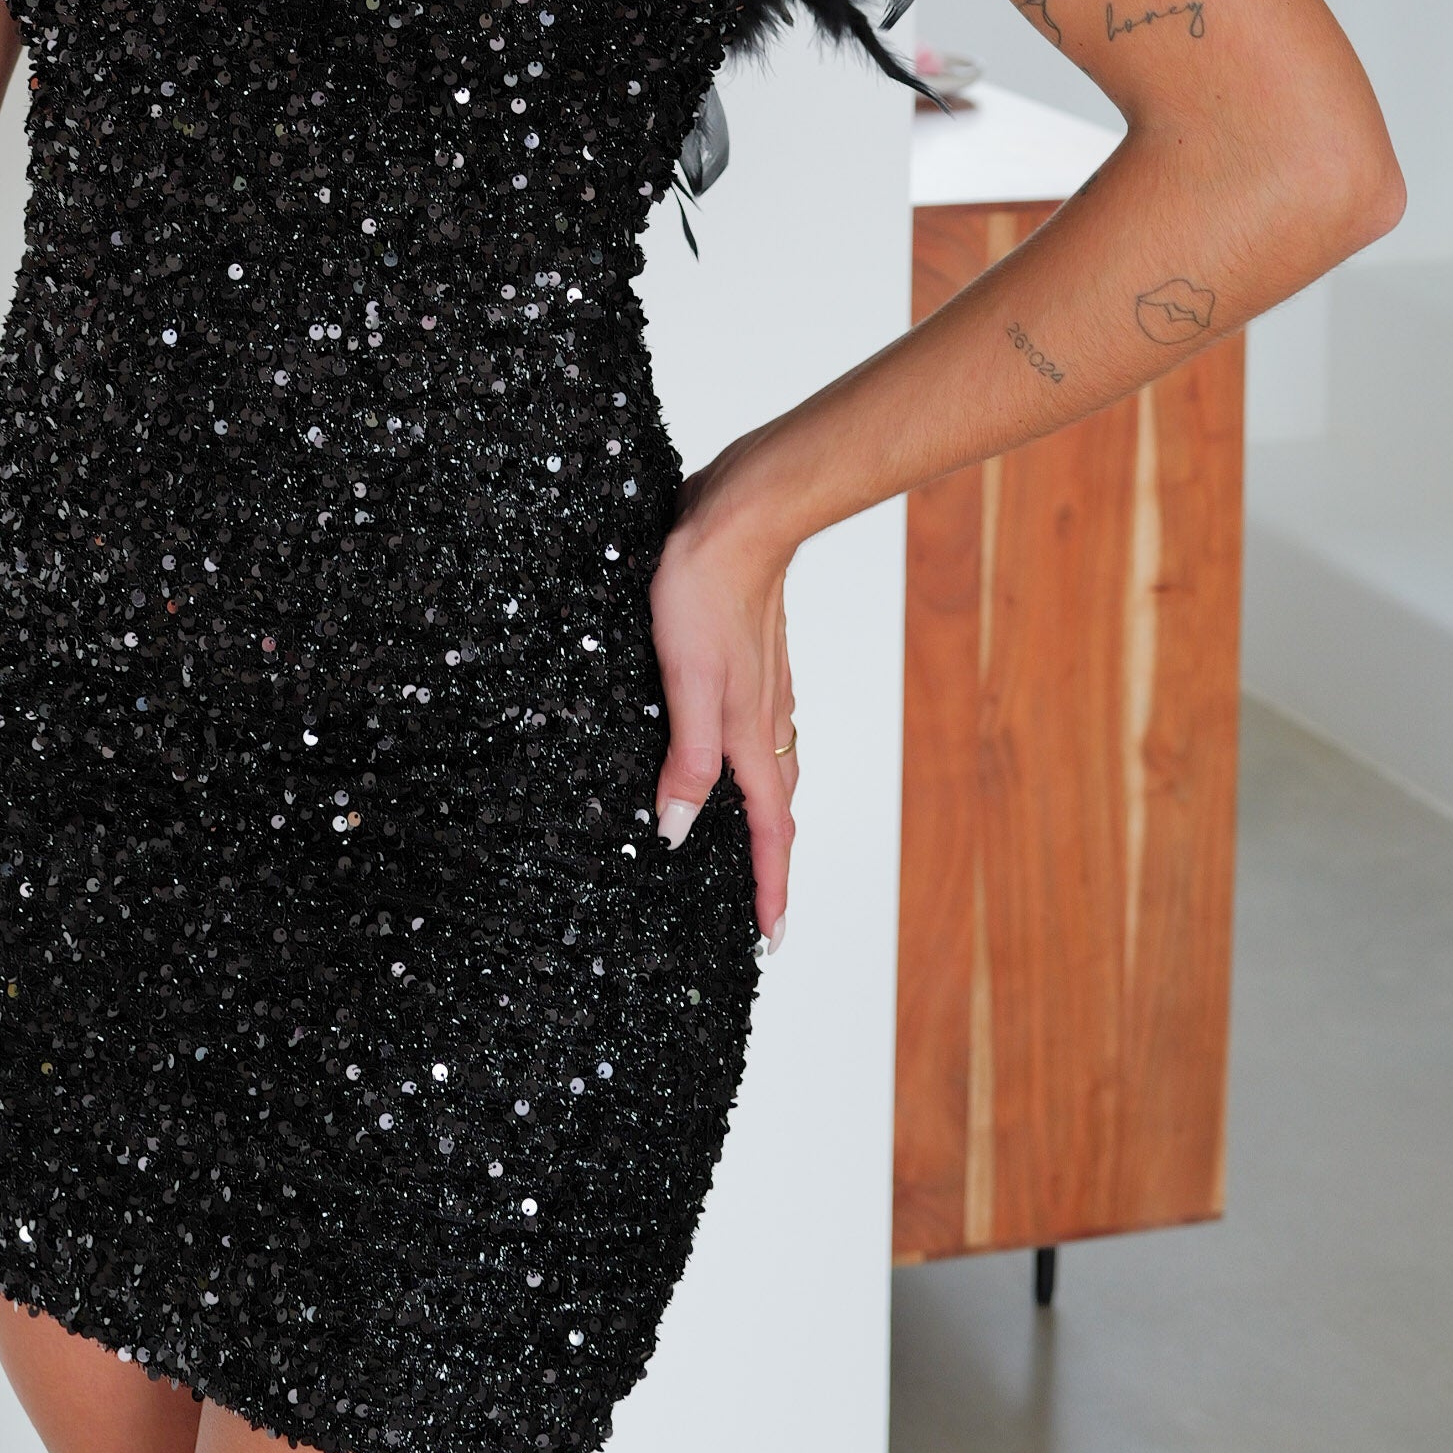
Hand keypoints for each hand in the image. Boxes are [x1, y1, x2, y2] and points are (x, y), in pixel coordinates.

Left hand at [647, 444, 797, 950]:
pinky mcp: (751, 661)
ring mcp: (762, 690)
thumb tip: (675, 832)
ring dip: (764, 817)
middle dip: (771, 863)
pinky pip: (758, 734)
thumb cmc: (706, 588)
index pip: (770, 831)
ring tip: (749, 846)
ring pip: (770, 770)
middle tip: (761, 909)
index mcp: (751, 734)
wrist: (742, 513)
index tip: (770, 940)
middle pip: (776, 809)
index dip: (770, 888)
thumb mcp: (685, 678)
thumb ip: (687, 757)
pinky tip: (730, 753)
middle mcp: (765, 719)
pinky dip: (751, 767)